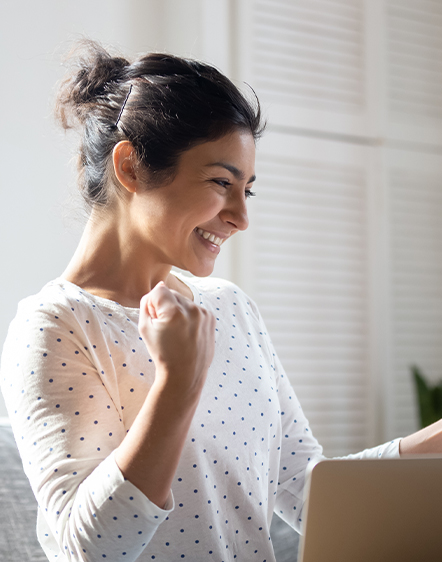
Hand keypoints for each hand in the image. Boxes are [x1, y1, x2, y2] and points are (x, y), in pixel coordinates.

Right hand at [138, 282, 215, 397]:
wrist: (184, 374)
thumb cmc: (162, 353)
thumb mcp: (144, 328)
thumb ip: (147, 303)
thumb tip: (159, 285)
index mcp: (174, 312)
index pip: (158, 291)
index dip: (152, 303)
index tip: (154, 318)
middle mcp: (191, 310)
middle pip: (172, 293)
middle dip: (165, 305)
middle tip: (164, 328)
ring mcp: (203, 314)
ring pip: (184, 300)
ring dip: (177, 310)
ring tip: (176, 332)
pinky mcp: (211, 318)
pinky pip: (194, 308)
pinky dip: (188, 316)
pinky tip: (186, 332)